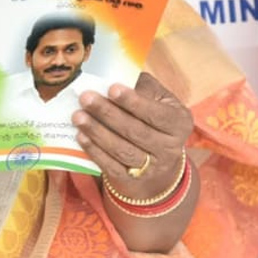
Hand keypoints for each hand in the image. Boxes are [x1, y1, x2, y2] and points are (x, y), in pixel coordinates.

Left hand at [73, 72, 192, 199]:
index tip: (111, 88)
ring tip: (78, 116)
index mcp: (180, 123)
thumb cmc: (155, 115)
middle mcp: (169, 148)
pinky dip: (94, 151)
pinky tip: (81, 136)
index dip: (134, 102)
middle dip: (108, 114)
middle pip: (136, 132)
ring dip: (97, 132)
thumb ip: (143, 87)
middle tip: (86, 98)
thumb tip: (116, 78)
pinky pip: (111, 166)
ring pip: (122, 151)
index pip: (157, 114)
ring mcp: (151, 167)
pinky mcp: (132, 179)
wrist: (158, 154)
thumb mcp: (159, 98)